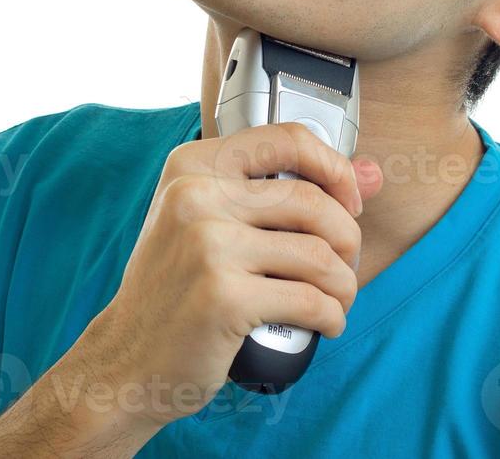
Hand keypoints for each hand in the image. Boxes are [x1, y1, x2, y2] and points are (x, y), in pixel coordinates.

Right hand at [54, 121, 384, 434]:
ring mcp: (208, 246)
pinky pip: (310, 300)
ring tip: (338, 298)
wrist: (127, 360)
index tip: (348, 200)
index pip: (288, 139)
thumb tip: (372, 173)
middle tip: (343, 265)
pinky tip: (325, 323)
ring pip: (319, 255)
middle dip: (346, 239)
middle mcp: (195, 196)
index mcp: (191, 166)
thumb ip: (286, 192)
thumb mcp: (212, 223)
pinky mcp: (224, 298)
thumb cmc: (176, 288)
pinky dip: (331, 316)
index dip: (335, 168)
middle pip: (313, 202)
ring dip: (344, 284)